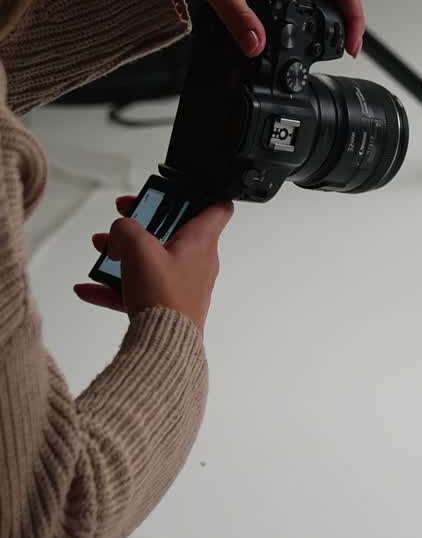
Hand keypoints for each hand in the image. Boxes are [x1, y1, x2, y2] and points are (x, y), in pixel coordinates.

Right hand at [74, 195, 234, 328]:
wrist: (165, 345)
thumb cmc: (165, 297)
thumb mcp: (139, 250)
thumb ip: (126, 230)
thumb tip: (121, 230)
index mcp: (201, 241)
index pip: (218, 208)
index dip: (201, 194)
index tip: (178, 191)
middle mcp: (197, 261)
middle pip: (174, 231)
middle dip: (144, 222)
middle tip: (123, 217)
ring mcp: (183, 283)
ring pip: (153, 259)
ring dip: (125, 252)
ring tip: (101, 248)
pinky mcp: (167, 304)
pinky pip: (139, 288)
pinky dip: (116, 286)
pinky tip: (88, 288)